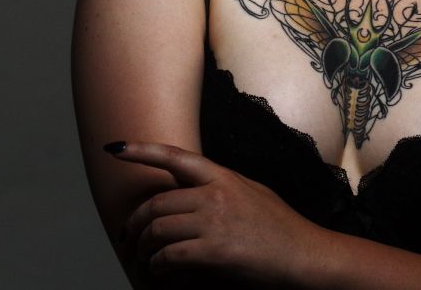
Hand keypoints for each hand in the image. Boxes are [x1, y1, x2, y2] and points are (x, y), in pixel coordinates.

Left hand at [108, 141, 321, 284]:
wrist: (304, 254)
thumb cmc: (281, 227)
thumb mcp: (252, 192)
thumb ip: (220, 187)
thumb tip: (190, 189)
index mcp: (223, 176)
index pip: (175, 157)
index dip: (142, 151)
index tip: (115, 149)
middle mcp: (216, 194)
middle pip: (156, 202)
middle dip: (135, 222)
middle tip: (127, 237)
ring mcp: (215, 221)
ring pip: (158, 229)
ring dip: (144, 248)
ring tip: (143, 259)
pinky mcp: (215, 250)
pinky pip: (170, 256)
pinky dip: (158, 265)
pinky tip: (160, 271)